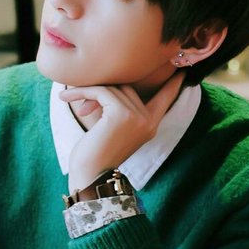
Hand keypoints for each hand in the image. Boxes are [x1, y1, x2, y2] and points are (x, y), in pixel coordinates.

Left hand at [59, 72, 185, 191]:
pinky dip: (82, 92)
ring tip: (68, 98)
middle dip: (103, 88)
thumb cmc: (96, 154)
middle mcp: (148, 120)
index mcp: (151, 125)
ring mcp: (137, 117)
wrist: (89, 176)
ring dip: (88, 90)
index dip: (172, 84)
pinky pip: (101, 91)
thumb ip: (122, 109)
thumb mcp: (115, 129)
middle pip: (128, 86)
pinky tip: (66, 99)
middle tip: (78, 97)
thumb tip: (109, 86)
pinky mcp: (121, 114)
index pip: (166, 98)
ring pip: (113, 87)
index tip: (182, 72)